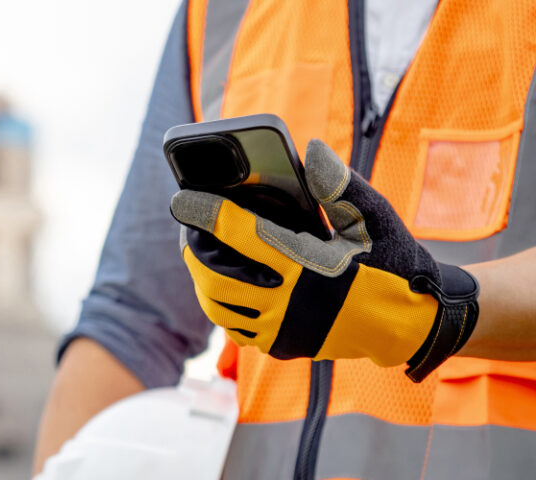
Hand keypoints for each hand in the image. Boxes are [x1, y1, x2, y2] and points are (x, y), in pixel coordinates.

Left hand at [170, 140, 478, 381]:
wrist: (410, 323)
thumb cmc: (392, 264)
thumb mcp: (374, 218)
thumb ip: (340, 185)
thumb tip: (310, 151)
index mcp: (310, 266)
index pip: (242, 234)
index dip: (206, 213)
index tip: (181, 198)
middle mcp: (290, 304)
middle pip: (216, 275)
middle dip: (192, 249)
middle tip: (187, 228)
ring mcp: (284, 331)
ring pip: (219, 307)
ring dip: (202, 279)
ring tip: (200, 254)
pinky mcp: (284, 347)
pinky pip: (235, 329)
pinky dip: (222, 306)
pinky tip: (224, 286)